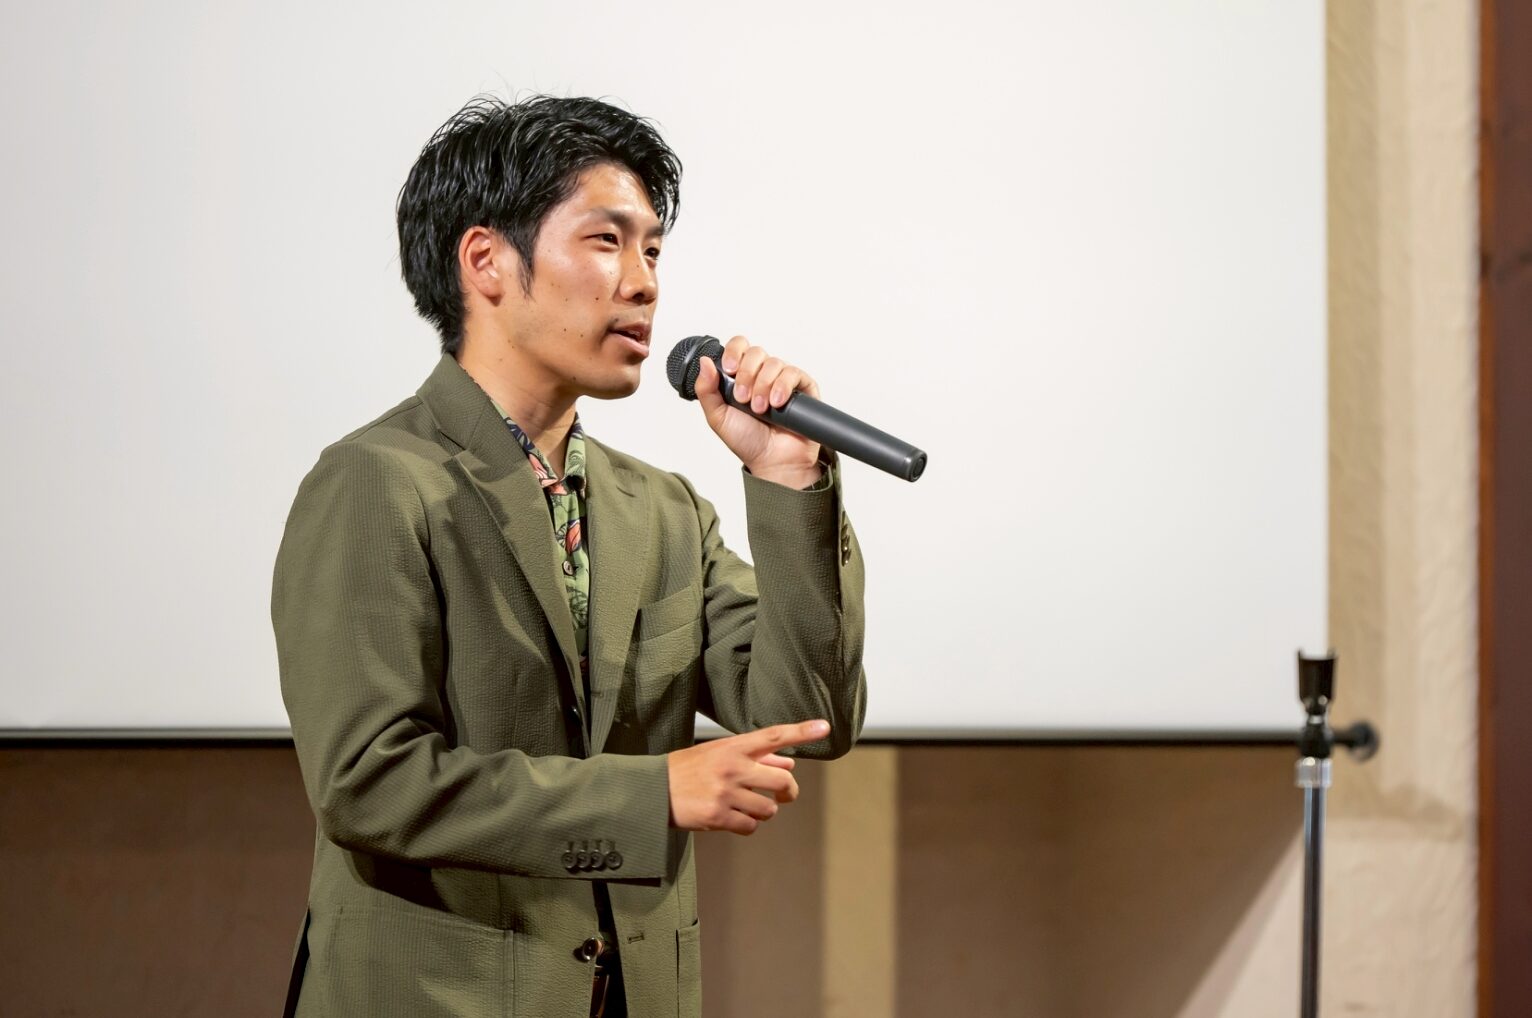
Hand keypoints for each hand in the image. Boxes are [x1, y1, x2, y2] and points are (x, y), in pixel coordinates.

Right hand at [666, 719, 829, 834]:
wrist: (653, 790)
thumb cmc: (688, 769)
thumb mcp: (719, 754)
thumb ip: (755, 757)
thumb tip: (790, 765)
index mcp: (733, 747)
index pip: (774, 735)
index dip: (801, 732)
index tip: (825, 727)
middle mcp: (732, 767)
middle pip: (782, 782)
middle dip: (788, 793)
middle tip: (784, 796)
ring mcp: (726, 793)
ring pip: (768, 809)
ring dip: (764, 811)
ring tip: (748, 806)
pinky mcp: (718, 816)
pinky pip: (750, 826)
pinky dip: (747, 825)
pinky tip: (733, 818)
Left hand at [694, 336, 823, 487]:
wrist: (772, 461)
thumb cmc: (748, 441)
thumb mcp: (718, 416)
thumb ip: (706, 390)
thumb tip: (704, 361)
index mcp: (742, 376)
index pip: (739, 347)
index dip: (733, 352)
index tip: (729, 369)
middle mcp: (762, 374)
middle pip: (756, 352)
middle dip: (747, 374)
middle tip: (743, 398)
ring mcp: (783, 379)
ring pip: (774, 363)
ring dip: (763, 385)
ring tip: (760, 409)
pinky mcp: (803, 387)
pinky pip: (794, 373)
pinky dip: (782, 386)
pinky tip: (776, 403)